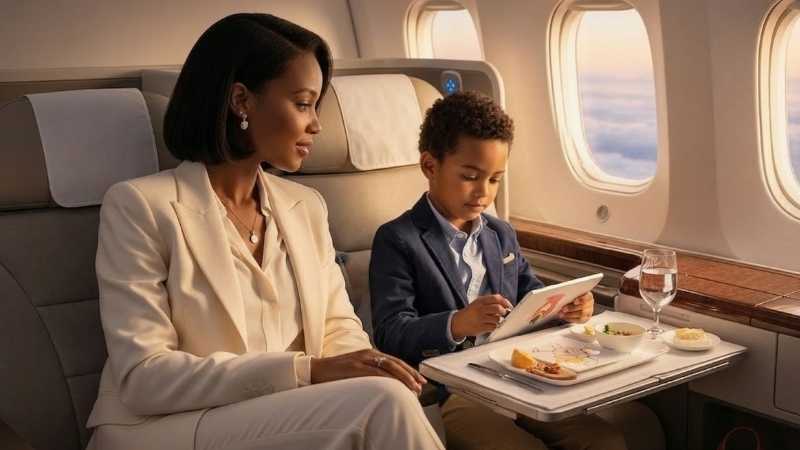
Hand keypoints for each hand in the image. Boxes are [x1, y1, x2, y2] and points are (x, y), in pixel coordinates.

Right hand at [309, 348, 425, 394]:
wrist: (316, 370)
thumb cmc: (337, 372)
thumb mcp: (357, 369)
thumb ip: (371, 371)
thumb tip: (387, 381)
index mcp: (370, 353)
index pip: (395, 361)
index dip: (409, 370)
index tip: (419, 380)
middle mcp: (368, 353)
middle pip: (395, 363)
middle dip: (410, 374)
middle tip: (421, 385)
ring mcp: (361, 359)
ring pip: (389, 367)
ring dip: (403, 378)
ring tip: (413, 388)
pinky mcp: (354, 367)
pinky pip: (375, 373)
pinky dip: (388, 379)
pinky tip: (396, 386)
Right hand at [451, 294, 512, 339]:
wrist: (458, 322)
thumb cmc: (471, 312)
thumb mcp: (478, 303)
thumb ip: (490, 302)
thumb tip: (506, 305)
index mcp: (481, 301)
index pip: (497, 298)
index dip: (505, 302)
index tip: (508, 306)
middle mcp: (480, 309)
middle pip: (498, 308)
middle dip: (503, 311)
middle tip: (503, 314)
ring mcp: (480, 318)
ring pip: (497, 318)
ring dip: (499, 320)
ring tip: (495, 320)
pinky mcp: (480, 327)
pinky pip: (493, 327)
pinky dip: (495, 326)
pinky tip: (491, 325)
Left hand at [559, 292, 593, 322]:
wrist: (572, 303)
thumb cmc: (571, 296)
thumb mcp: (571, 294)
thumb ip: (569, 295)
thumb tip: (561, 297)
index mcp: (588, 296)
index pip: (588, 297)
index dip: (581, 299)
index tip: (574, 302)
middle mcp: (590, 304)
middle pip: (583, 306)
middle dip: (572, 308)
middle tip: (563, 309)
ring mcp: (589, 312)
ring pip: (581, 314)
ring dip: (570, 314)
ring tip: (561, 314)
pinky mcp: (586, 318)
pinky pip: (579, 320)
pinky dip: (571, 319)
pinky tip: (564, 317)